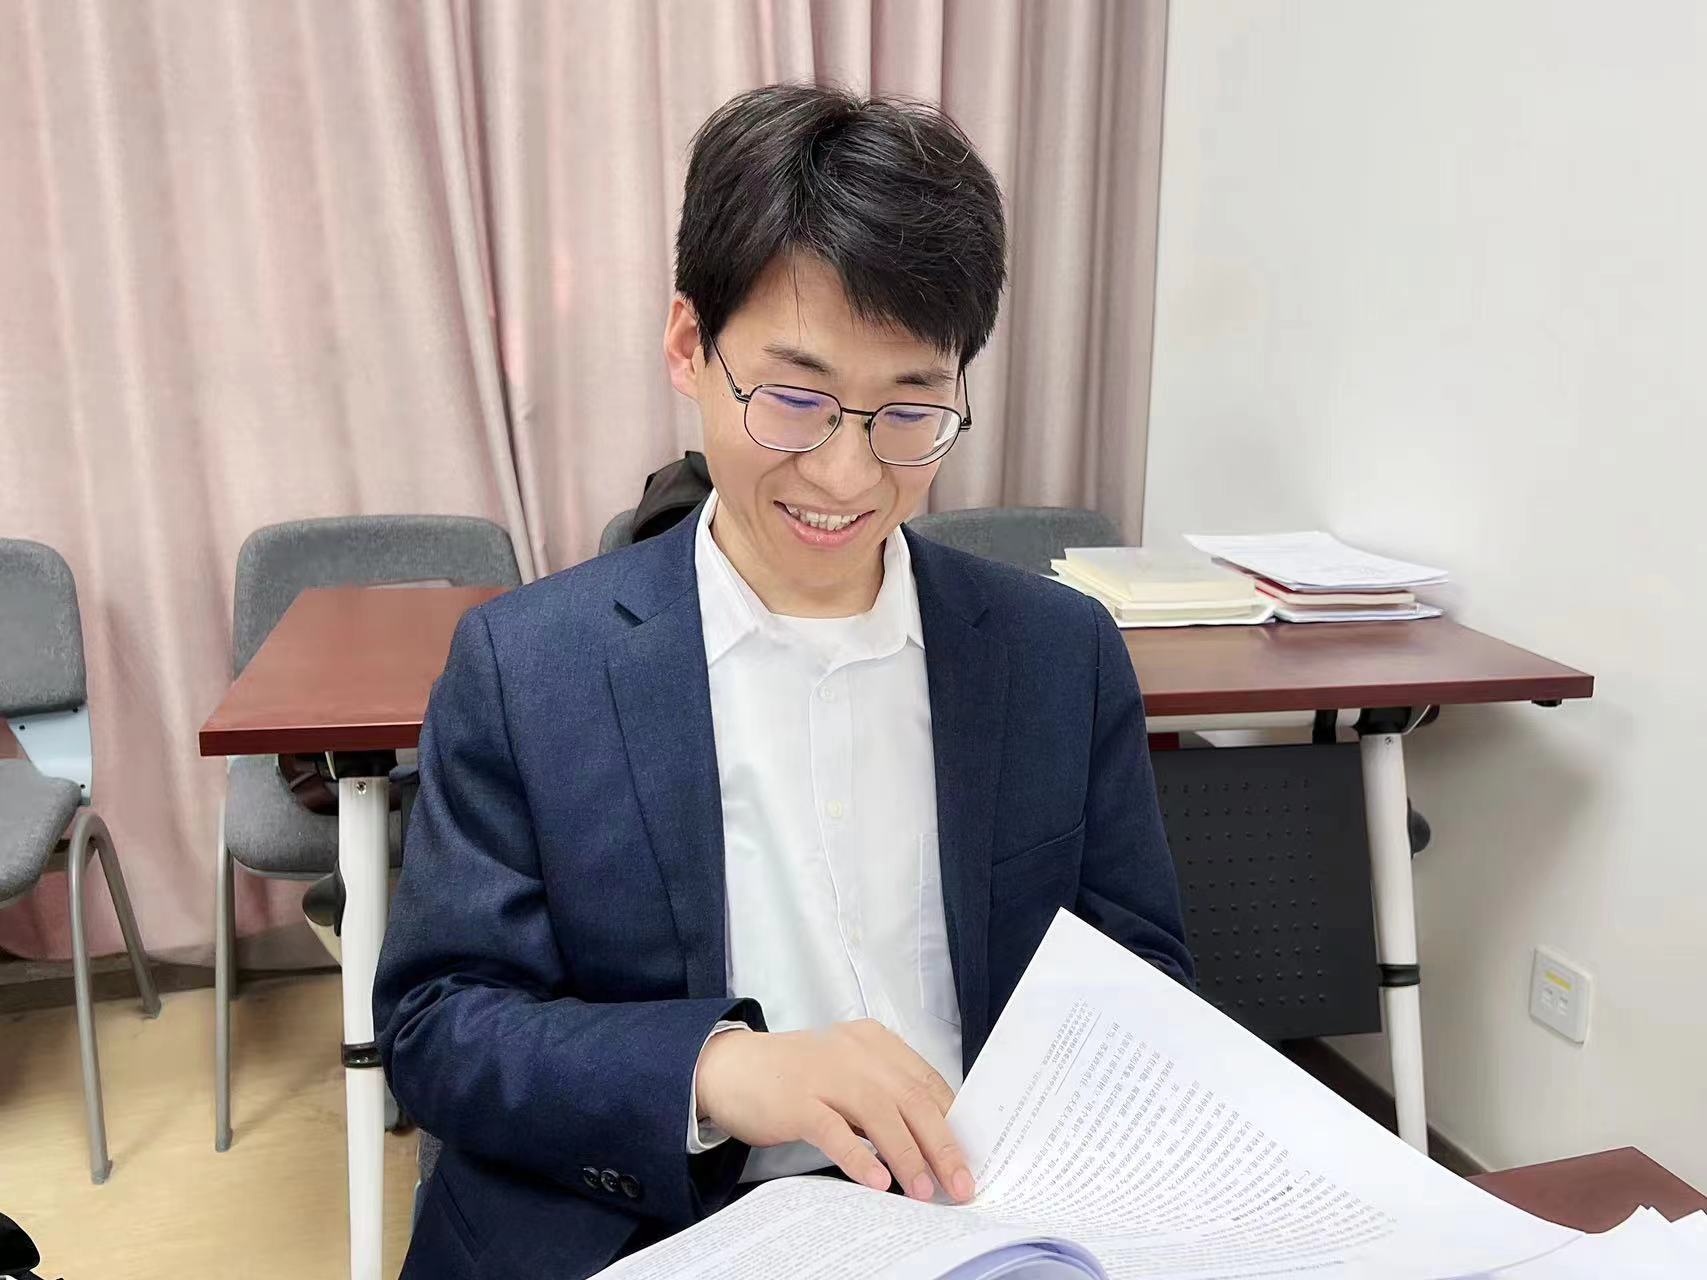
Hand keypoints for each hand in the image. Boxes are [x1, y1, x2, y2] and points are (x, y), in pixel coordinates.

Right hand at [694, 1019, 975, 1202]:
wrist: (730, 1068)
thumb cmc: (797, 1079)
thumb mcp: (848, 1077)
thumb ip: (884, 1099)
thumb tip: (933, 1145)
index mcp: (875, 1043)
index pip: (926, 1083)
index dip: (952, 1123)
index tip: (970, 1158)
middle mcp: (855, 1052)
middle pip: (911, 1097)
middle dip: (941, 1144)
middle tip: (960, 1183)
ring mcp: (824, 1073)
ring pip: (879, 1112)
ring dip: (906, 1154)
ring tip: (923, 1191)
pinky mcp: (796, 1099)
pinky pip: (833, 1129)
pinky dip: (858, 1156)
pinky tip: (877, 1182)